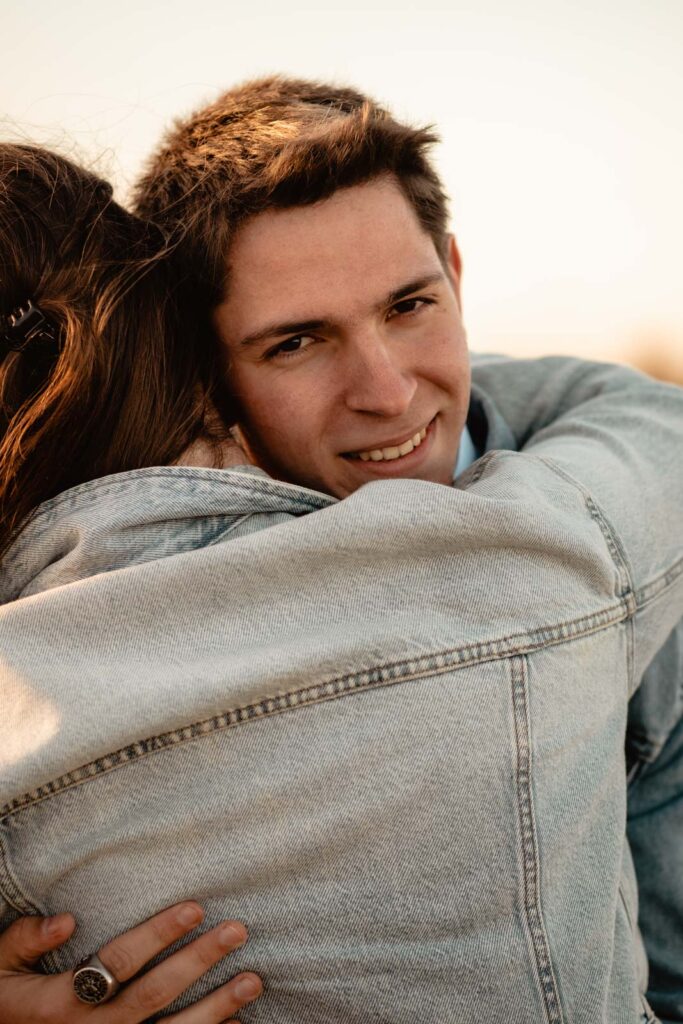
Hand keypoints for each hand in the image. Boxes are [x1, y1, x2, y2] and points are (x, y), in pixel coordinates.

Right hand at [0, 902, 261, 1021]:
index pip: (118, 961)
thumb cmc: (3, 1004)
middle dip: (199, 961)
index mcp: (61, 1002)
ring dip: (216, 1007)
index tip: (196, 906)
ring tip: (253, 980)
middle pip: (155, 994)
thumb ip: (27, 940)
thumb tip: (67, 919)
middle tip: (237, 931)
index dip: (158, 933)